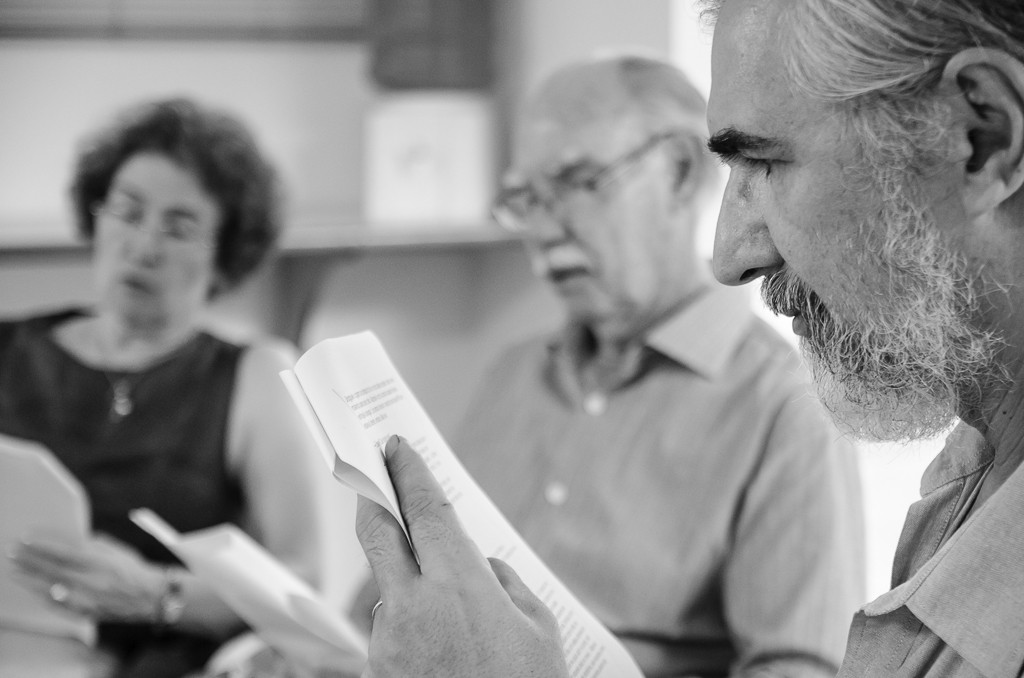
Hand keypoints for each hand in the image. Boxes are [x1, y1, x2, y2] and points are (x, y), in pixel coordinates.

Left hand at [10, 532, 165, 622]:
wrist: (151, 598)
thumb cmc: (135, 572)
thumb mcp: (118, 551)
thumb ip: (95, 545)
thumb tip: (73, 539)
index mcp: (102, 563)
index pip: (65, 552)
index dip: (43, 546)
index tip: (26, 539)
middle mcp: (93, 581)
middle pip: (54, 570)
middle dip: (30, 561)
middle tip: (13, 554)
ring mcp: (89, 599)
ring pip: (52, 589)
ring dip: (31, 580)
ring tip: (16, 572)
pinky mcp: (87, 612)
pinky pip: (60, 605)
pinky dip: (45, 597)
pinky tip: (35, 591)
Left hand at [355, 435, 568, 677]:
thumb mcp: (540, 630)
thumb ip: (506, 584)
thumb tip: (479, 566)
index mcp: (459, 584)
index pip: (426, 509)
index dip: (410, 472)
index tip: (396, 447)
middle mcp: (412, 605)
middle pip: (376, 532)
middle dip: (372, 497)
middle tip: (372, 475)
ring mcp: (388, 642)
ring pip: (385, 589)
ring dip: (404, 584)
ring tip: (446, 612)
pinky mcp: (377, 672)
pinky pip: (391, 633)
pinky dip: (409, 627)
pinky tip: (439, 648)